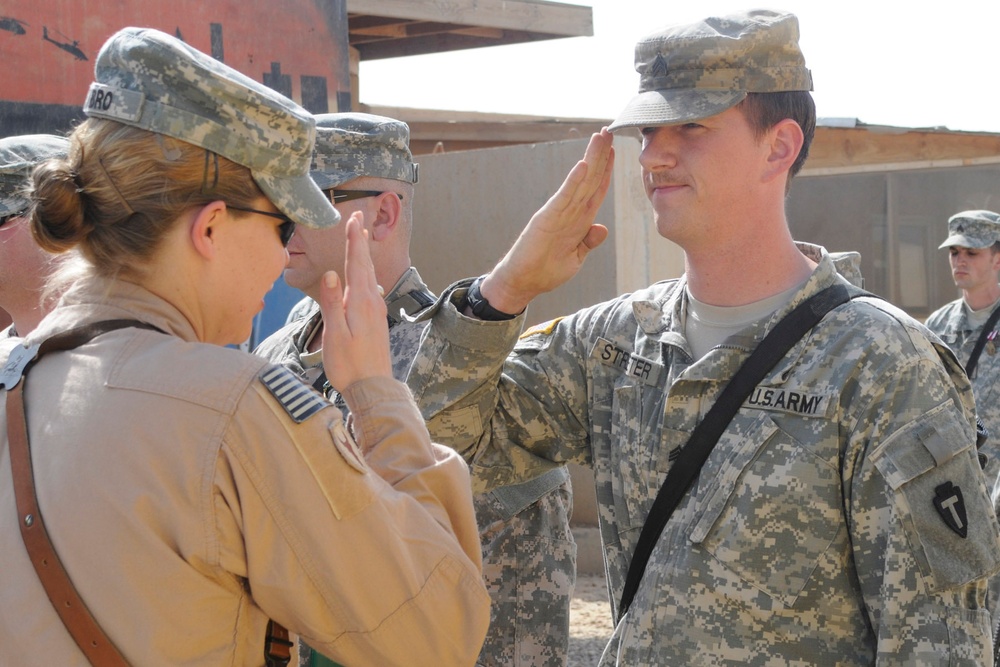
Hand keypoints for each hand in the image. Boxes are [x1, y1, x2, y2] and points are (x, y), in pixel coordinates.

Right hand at [317, 212, 390, 387]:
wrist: (374, 388)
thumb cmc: (349, 365)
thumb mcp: (335, 334)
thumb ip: (332, 303)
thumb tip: (330, 273)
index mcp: (359, 301)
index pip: (356, 263)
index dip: (354, 239)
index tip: (353, 217)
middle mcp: (371, 302)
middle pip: (365, 265)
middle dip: (360, 240)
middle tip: (359, 218)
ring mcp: (376, 311)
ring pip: (369, 276)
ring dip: (364, 256)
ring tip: (362, 239)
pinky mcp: (377, 321)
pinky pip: (371, 290)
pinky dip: (367, 275)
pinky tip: (367, 279)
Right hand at [480, 128, 614, 313]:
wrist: (522, 283)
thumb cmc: (546, 271)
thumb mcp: (575, 258)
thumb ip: (588, 242)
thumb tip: (602, 228)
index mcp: (578, 221)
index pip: (595, 190)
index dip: (606, 171)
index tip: (614, 150)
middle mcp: (569, 212)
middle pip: (589, 179)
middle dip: (600, 155)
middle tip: (608, 131)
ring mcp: (557, 213)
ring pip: (579, 182)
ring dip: (591, 159)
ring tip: (599, 138)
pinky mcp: (546, 219)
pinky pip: (563, 198)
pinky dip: (573, 182)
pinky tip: (582, 165)